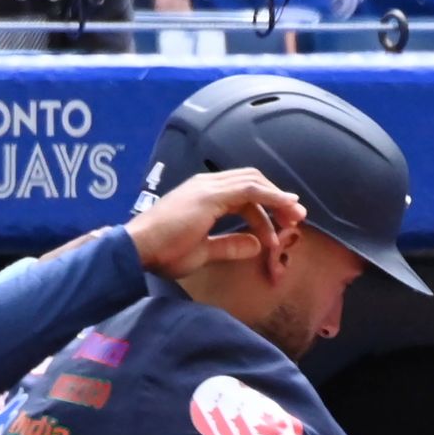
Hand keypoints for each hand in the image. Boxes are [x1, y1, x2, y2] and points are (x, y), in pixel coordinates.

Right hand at [125, 169, 306, 280]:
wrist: (137, 249)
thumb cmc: (162, 252)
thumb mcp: (203, 251)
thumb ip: (229, 246)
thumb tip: (255, 246)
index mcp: (203, 195)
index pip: (243, 193)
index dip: (266, 206)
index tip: (281, 225)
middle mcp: (207, 185)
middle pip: (252, 182)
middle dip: (277, 200)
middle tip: (295, 220)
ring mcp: (208, 187)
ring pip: (254, 183)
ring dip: (278, 199)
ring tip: (295, 217)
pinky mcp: (210, 195)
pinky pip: (249, 190)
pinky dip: (271, 196)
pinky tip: (285, 207)